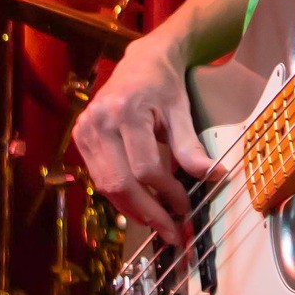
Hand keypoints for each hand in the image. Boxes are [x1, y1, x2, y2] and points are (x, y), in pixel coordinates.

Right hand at [73, 33, 212, 245]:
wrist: (141, 61)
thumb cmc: (164, 85)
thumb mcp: (182, 111)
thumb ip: (191, 146)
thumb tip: (214, 176)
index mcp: (125, 111)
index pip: (145, 168)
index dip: (167, 193)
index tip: (186, 207)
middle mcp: (98, 121)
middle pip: (120, 183)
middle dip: (147, 213)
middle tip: (172, 233)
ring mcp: (84, 130)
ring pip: (106, 186)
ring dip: (133, 210)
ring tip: (159, 224)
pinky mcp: (80, 138)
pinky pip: (100, 178)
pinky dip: (121, 196)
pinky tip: (141, 205)